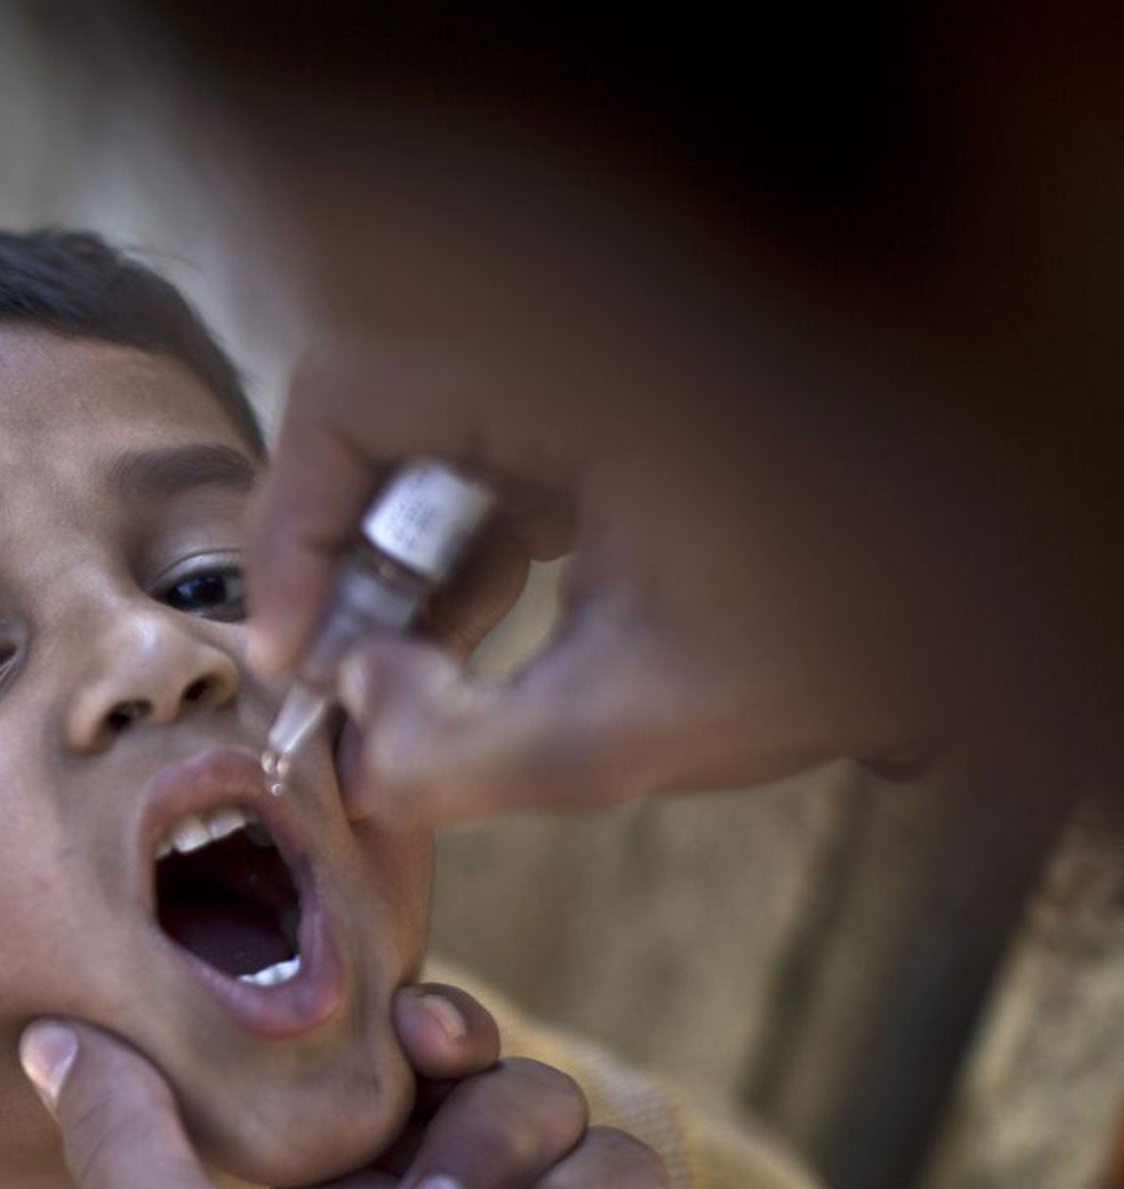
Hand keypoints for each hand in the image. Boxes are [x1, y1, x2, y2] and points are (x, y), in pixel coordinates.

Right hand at [245, 341, 932, 827]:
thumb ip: (462, 757)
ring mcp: (595, 376)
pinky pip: (492, 468)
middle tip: (330, 683)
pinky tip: (455, 656)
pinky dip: (460, 561)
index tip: (291, 653)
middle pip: (381, 423)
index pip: (354, 397)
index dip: (294, 528)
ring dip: (395, 571)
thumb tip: (354, 740)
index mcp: (573, 365)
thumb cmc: (845, 636)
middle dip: (341, 564)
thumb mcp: (636, 723)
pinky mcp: (614, 416)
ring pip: (431, 451)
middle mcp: (570, 346)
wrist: (981, 604)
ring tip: (389, 689)